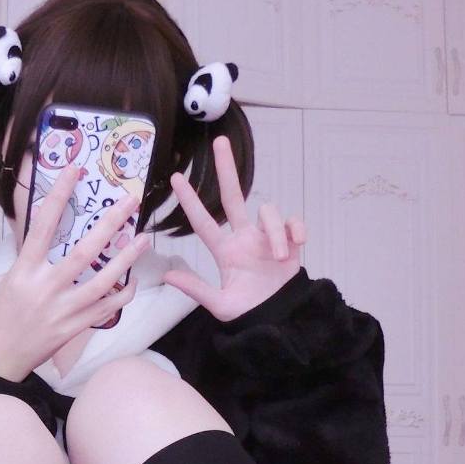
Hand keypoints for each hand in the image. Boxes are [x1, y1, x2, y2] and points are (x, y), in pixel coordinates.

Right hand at [0, 161, 152, 380]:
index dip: (60, 195)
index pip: (43, 226)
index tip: (74, 170)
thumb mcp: (3, 282)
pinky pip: (105, 310)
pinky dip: (121, 296)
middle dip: (109, 224)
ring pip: (102, 282)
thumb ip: (25, 262)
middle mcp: (45, 289)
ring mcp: (62, 310)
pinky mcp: (72, 329)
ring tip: (144, 239)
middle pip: (83, 251)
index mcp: (23, 271)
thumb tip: (47, 244)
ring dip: (126, 259)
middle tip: (129, 202)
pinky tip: (132, 282)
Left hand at [162, 135, 306, 323]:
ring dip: (275, 232)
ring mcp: (266, 238)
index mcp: (225, 251)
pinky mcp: (290, 241)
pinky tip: (297, 244)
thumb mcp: (219, 304)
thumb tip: (167, 275)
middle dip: (226, 169)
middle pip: (233, 196)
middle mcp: (244, 238)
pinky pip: (293, 222)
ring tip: (279, 257)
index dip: (190, 201)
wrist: (279, 321)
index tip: (175, 179)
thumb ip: (195, 288)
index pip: (203, 221)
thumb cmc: (248, 313)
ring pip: (268, 212)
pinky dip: (295, 229)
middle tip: (219, 142)